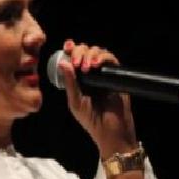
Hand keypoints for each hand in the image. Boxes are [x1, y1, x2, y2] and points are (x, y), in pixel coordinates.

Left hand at [58, 40, 137, 158]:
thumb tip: (63, 62)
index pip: (74, 58)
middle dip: (80, 52)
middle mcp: (91, 74)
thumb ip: (70, 83)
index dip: (71, 49)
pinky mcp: (116, 76)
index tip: (67, 46)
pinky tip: (96, 64)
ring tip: (87, 66)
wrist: (110, 131)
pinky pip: (111, 60)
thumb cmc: (91, 120)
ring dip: (91, 54)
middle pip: (86, 51)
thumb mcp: (75, 102)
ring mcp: (104, 74)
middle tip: (77, 63)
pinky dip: (103, 57)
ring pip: (98, 52)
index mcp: (79, 79)